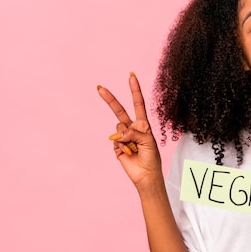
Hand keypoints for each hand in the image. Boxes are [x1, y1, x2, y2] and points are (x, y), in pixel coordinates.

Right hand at [97, 72, 162, 190]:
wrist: (145, 175)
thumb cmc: (151, 158)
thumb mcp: (148, 142)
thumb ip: (135, 132)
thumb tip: (120, 132)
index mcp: (142, 124)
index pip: (138, 103)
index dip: (134, 90)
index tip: (131, 76)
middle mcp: (132, 128)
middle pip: (119, 111)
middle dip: (110, 99)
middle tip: (99, 87)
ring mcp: (123, 137)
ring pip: (119, 129)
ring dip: (127, 139)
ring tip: (136, 149)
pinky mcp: (117, 146)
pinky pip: (116, 142)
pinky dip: (122, 147)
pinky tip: (129, 154)